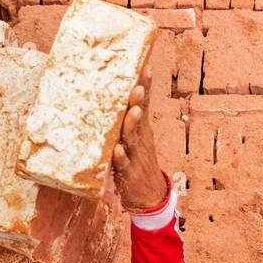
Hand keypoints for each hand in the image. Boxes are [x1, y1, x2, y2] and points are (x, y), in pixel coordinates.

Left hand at [109, 63, 164, 210]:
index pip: (144, 104)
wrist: (149, 196)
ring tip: (132, 110)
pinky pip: (124, 165)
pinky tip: (118, 151)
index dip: (145, 86)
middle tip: (138, 86)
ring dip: (132, 124)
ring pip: (134, 138)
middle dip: (140, 101)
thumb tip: (114, 95)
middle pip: (141, 117)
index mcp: (141, 129)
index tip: (146, 66)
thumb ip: (126, 119)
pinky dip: (121, 158)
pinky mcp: (128, 174)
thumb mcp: (136, 138)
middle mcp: (140, 139)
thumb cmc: (137, 162)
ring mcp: (136, 156)